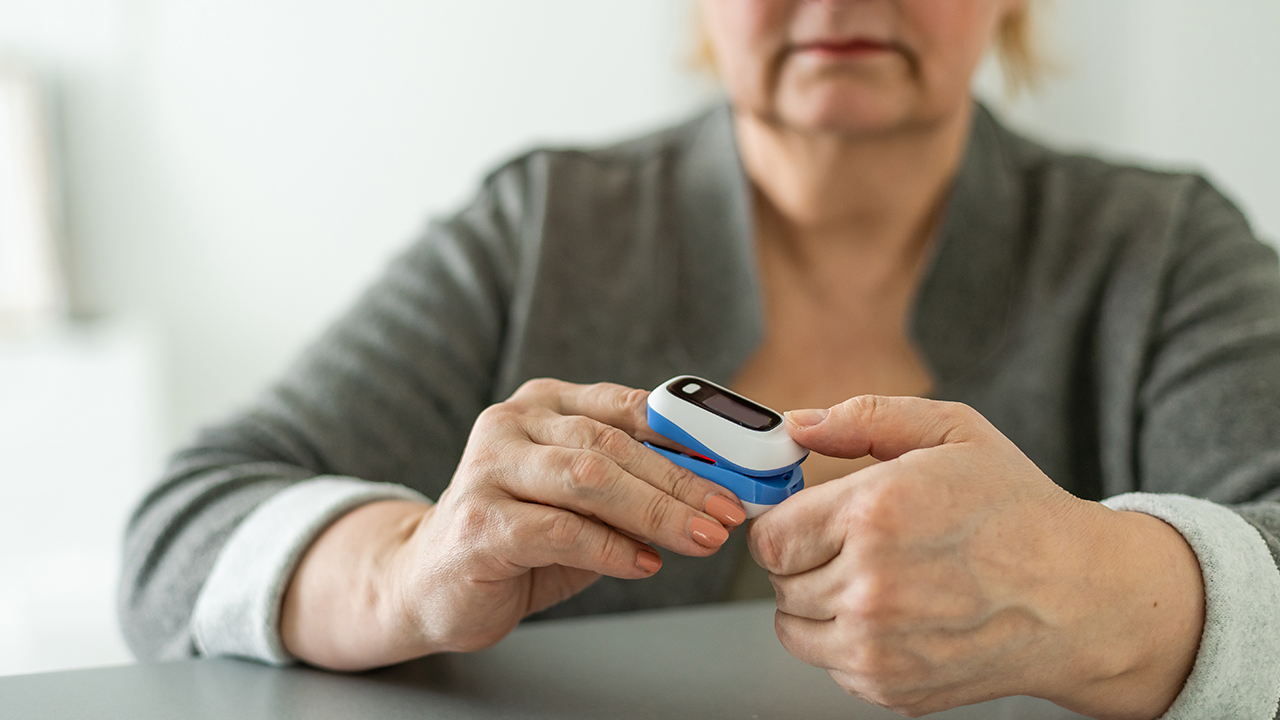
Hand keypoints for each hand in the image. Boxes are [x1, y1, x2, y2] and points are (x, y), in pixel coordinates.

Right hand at [393, 380, 743, 656]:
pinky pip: (559, 529)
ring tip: (700, 538)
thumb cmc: (518, 537)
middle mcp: (511, 424)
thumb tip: (715, 493)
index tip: (739, 465)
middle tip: (728, 512)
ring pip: (589, 477)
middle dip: (681, 480)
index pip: (628, 407)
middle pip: (612, 443)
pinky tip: (644, 564)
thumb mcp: (583, 504)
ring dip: (656, 510)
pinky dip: (610, 548)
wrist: (429, 582)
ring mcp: (488, 470)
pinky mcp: (477, 523)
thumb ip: (633, 489)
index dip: (689, 434)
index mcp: (543, 404)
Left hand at [748, 396, 1203, 718]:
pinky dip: (847, 640)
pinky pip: (829, 662)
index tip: (806, 518)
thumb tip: (797, 426)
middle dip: (805, 559)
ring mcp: (878, 645)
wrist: (1080, 597)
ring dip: (818, 602)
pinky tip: (895, 613)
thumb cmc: (1018, 512)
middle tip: (852, 545)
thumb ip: (864, 418)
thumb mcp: (951, 432)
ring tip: (875, 578)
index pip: (770, 537)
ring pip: (794, 626)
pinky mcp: (890, 686)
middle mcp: (870, 586)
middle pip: (779, 581)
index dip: (784, 523)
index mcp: (874, 514)